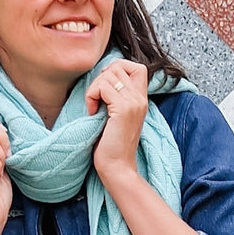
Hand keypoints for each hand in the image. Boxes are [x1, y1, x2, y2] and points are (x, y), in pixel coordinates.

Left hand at [85, 59, 147, 181]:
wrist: (117, 168)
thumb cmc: (111, 145)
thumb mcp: (116, 115)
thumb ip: (116, 97)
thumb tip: (103, 76)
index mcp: (141, 99)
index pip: (136, 67)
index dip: (117, 69)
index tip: (104, 88)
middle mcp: (141, 99)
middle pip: (119, 66)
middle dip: (100, 79)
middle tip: (96, 99)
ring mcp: (134, 103)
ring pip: (109, 75)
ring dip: (94, 89)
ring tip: (94, 107)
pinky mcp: (123, 110)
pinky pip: (102, 88)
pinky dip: (91, 97)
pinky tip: (92, 112)